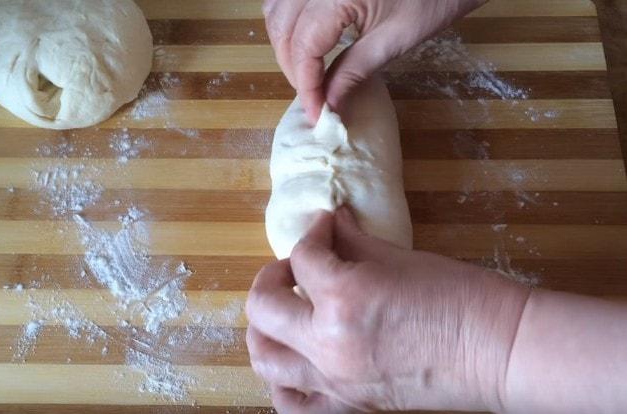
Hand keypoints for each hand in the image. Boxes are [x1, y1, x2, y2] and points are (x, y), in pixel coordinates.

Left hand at [245, 207, 529, 411]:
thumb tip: (332, 223)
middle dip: (271, 277)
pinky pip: (294, 406)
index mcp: (344, 296)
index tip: (327, 227)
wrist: (499, 351)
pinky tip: (294, 362)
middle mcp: (329, 343)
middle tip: (294, 268)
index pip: (304, 257)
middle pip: (263, 307)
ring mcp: (336, 382)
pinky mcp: (350, 407)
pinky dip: (282, 384)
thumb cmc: (461, 298)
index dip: (314, 233)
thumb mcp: (402, 258)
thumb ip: (354, 241)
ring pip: (266, 359)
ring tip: (283, 313)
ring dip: (265, 328)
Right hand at [263, 0, 487, 122]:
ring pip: (276, 12)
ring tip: (307, 74)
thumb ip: (355, 70)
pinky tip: (304, 42)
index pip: (304, 47)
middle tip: (314, 99)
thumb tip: (329, 105)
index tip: (316, 114)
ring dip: (286, 45)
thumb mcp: (395, 38)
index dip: (306, 85)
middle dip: (293, 69)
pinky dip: (289, 23)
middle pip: (283, 30)